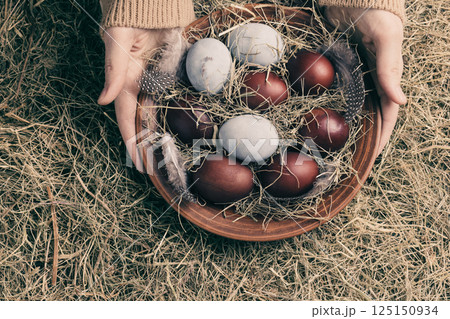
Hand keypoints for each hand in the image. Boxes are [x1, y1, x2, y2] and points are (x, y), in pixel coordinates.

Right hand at [98, 27, 166, 169]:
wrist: (150, 4)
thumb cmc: (130, 18)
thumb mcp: (117, 41)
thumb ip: (113, 70)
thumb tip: (102, 100)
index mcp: (125, 81)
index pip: (128, 118)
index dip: (131, 141)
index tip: (137, 163)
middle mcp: (138, 85)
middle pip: (141, 122)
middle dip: (144, 147)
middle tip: (151, 171)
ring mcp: (153, 82)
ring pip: (154, 116)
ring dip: (155, 138)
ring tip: (161, 160)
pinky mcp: (167, 76)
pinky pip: (167, 102)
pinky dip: (167, 119)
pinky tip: (171, 133)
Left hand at [324, 7, 406, 154]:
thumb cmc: (376, 14)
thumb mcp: (385, 39)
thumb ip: (390, 68)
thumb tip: (401, 102)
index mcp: (389, 77)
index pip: (388, 114)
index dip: (382, 135)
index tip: (373, 156)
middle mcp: (377, 80)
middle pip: (375, 116)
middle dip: (370, 138)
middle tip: (358, 160)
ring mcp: (362, 76)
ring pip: (362, 108)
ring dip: (358, 127)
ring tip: (347, 147)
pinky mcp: (349, 70)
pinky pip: (348, 95)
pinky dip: (346, 110)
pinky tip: (337, 120)